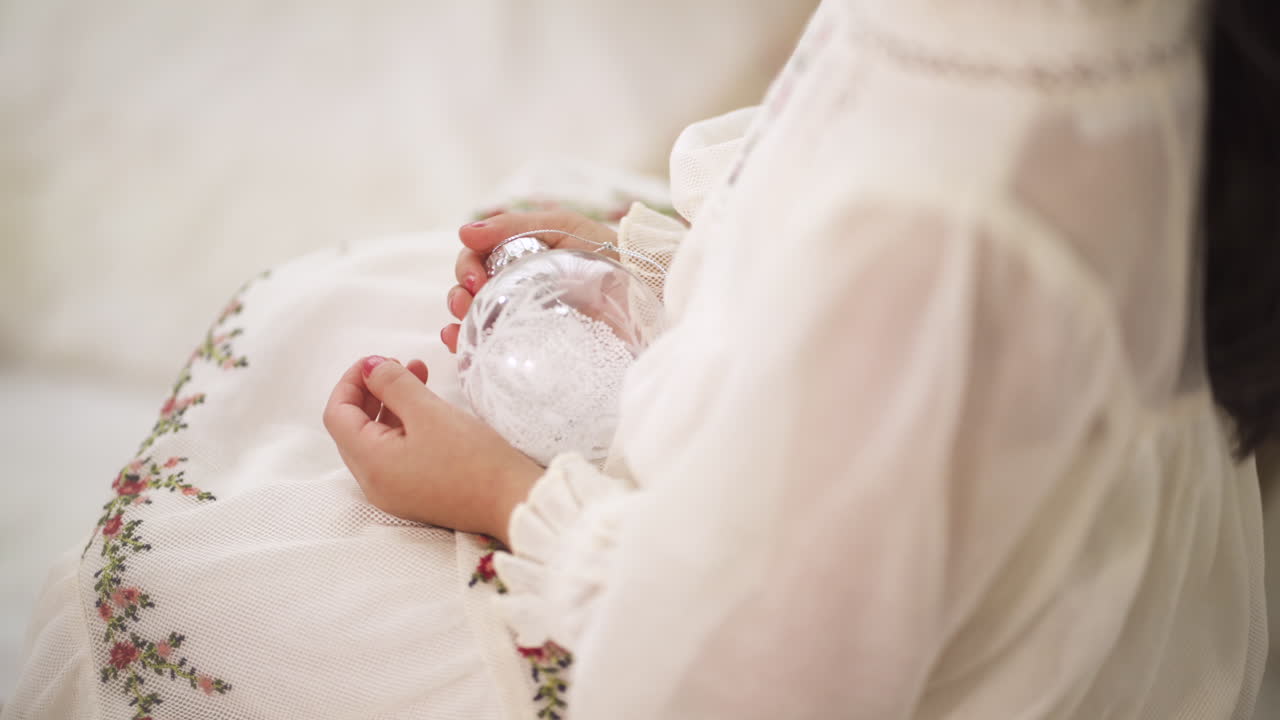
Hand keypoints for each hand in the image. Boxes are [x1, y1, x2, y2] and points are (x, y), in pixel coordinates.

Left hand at [323, 355, 541, 545]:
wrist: (512, 501)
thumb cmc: (474, 459)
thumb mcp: (430, 411)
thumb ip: (393, 384)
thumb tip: (368, 367)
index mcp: (370, 464)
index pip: (337, 415)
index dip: (351, 381)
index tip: (377, 360)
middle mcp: (374, 483)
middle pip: (353, 428)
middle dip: (372, 391)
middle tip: (399, 365)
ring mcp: (394, 491)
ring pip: (376, 439)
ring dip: (390, 405)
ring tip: (419, 376)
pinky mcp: (415, 493)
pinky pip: (395, 453)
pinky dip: (404, 425)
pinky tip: (427, 408)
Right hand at [443, 210, 617, 351]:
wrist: (642, 286)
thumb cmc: (604, 250)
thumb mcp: (561, 225)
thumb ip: (512, 225)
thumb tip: (464, 232)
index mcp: (515, 254)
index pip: (474, 258)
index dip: (467, 267)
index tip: (475, 279)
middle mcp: (513, 283)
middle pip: (468, 289)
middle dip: (458, 295)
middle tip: (467, 304)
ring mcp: (521, 314)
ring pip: (474, 317)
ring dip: (458, 321)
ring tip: (460, 329)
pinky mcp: (532, 342)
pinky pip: (492, 345)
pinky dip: (468, 346)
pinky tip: (460, 347)